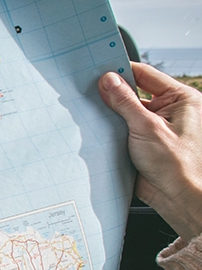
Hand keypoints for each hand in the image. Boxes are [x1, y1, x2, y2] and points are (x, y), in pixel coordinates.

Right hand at [98, 62, 201, 242]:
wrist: (179, 199)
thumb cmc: (178, 165)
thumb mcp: (147, 127)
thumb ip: (125, 101)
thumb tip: (108, 80)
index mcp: (180, 99)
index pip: (145, 75)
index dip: (121, 71)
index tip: (98, 70)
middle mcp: (169, 110)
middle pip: (133, 92)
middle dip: (112, 93)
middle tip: (88, 90)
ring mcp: (155, 127)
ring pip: (125, 111)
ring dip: (109, 112)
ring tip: (88, 109)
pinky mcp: (143, 142)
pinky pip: (122, 128)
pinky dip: (109, 128)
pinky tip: (95, 127)